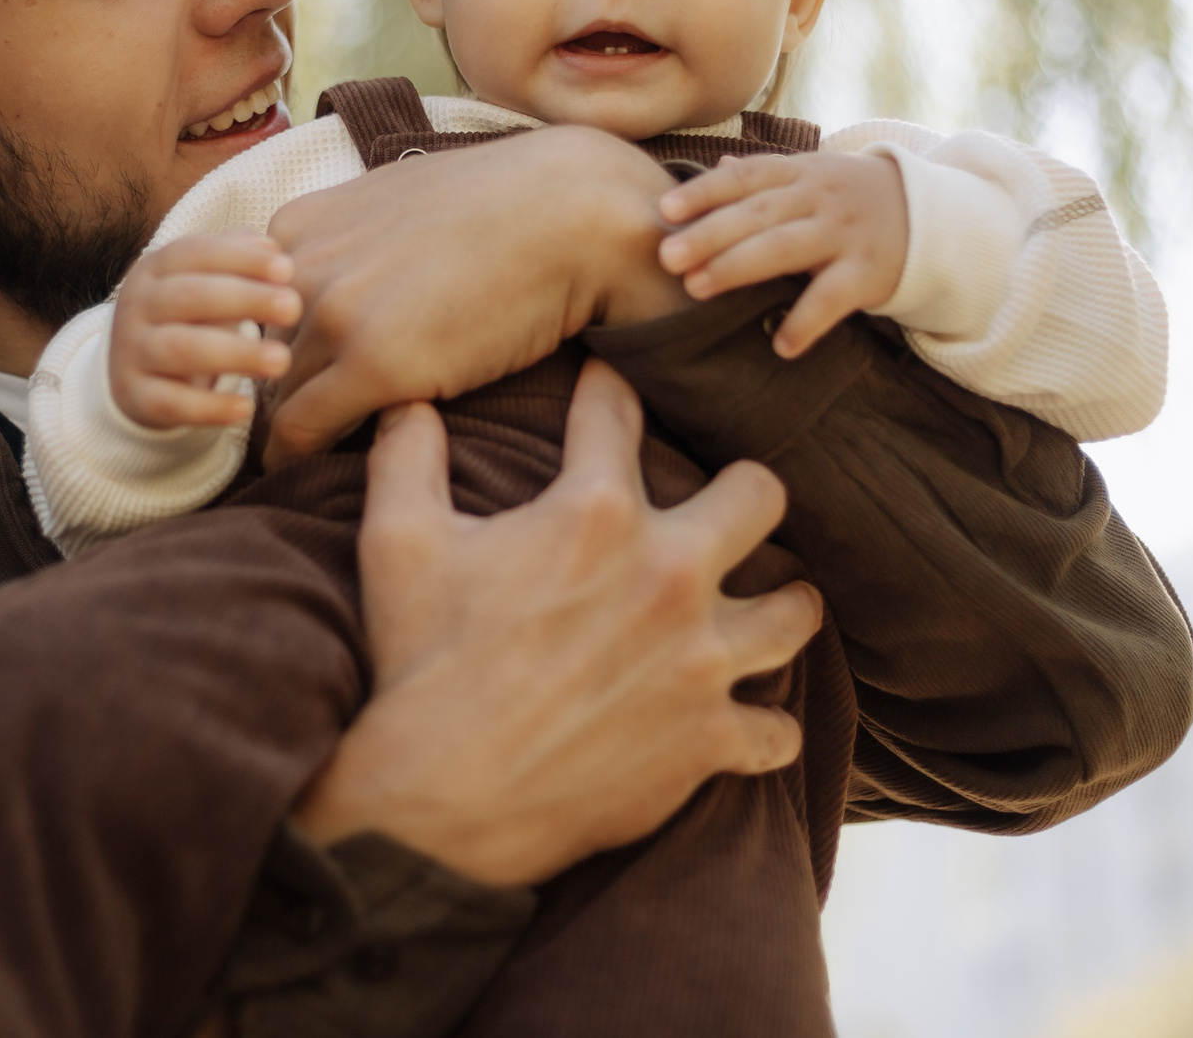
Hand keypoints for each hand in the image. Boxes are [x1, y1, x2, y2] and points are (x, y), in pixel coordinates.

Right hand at [107, 233, 302, 428]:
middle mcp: (136, 306)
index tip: (288, 269)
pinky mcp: (136, 397)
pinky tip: (247, 408)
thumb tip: (271, 247)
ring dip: (235, 353)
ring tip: (282, 360)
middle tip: (293, 308)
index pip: (196, 253)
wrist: (132, 371)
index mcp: (154, 268)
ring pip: (181, 349)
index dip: (241, 258)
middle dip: (245, 299)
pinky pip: (171, 403)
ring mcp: (131, 352)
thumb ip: (236, 258)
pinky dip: (209, 407)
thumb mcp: (202, 280)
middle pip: (189, 296)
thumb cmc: (188, 315)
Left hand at [263, 125, 685, 463]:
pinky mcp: (374, 364)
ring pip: (278, 396)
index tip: (287, 383)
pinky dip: (294, 459)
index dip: (273, 352)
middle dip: (276, 396)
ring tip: (305, 463)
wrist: (570, 215)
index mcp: (300, 225)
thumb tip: (342, 282)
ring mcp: (335, 313)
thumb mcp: (396, 204)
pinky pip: (302, 431)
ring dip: (291, 431)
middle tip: (294, 435)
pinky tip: (305, 477)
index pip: (255, 310)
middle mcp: (303, 265)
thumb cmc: (501, 209)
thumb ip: (350, 241)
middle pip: (262, 357)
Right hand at [293, 360, 822, 887]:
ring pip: (796, 613)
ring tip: (757, 612)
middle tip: (718, 513)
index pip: (619, 416)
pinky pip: (779, 732)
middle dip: (741, 495)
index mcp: (595, 512)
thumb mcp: (396, 542)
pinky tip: (738, 722)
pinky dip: (761, 730)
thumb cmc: (417, 662)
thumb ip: (406, 456)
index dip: (607, 393)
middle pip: (761, 496)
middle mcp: (668, 574)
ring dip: (776, 609)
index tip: (607, 394)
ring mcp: (699, 661)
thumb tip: (407, 403)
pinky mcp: (709, 740)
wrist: (438, 800)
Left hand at [655, 151, 907, 358]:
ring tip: (696, 290)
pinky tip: (779, 345)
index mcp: (801, 170)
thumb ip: (766, 176)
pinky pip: (833, 297)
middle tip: (666, 257)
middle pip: (757, 213)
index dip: (704, 191)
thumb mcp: (815, 176)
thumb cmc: (852, 198)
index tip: (664, 210)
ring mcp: (846, 233)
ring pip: (785, 248)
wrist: (931, 216)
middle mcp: (821, 196)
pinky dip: (806, 321)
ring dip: (738, 268)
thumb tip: (717, 167)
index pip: (746, 176)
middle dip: (708, 234)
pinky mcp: (870, 271)